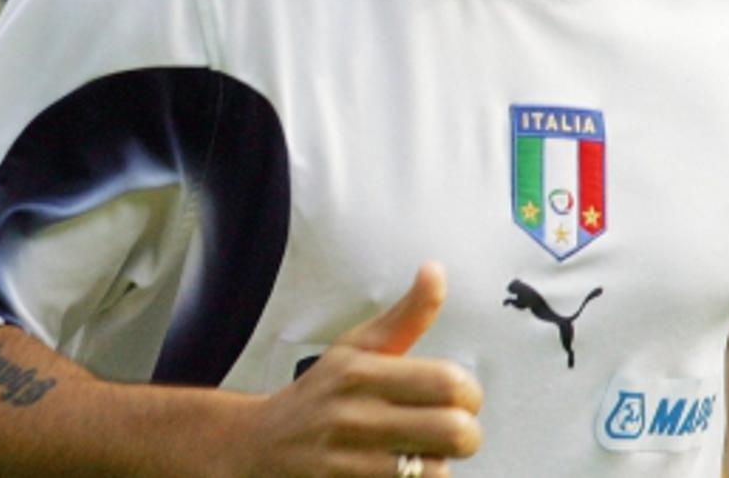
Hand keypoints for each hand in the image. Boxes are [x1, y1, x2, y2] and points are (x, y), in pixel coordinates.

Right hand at [238, 262, 482, 476]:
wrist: (259, 445)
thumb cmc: (320, 392)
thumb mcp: (356, 347)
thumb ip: (406, 316)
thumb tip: (435, 270)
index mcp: (361, 371)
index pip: (449, 382)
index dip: (468, 393)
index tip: (458, 395)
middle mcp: (356, 416)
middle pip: (456, 432)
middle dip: (465, 433)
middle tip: (451, 429)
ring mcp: (351, 462)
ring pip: (438, 471)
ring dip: (438, 463)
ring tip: (421, 451)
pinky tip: (400, 470)